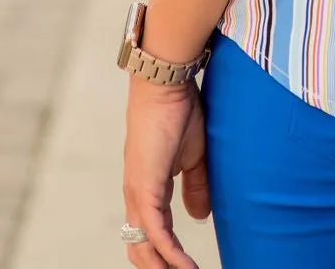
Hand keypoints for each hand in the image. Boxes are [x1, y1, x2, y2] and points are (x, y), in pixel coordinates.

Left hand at [122, 77, 209, 268]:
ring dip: (164, 268)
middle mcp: (136, 195)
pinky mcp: (145, 188)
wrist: (166, 84)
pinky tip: (185, 267)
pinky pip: (155, 233)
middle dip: (158, 268)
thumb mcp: (194, 155)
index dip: (164, 253)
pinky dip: (170, 255)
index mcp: (147, 187)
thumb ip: (195, 186)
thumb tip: (198, 218)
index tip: (184, 267)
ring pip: (143, 246)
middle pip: (139, 247)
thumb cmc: (179, 111)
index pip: (149, 231)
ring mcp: (137, 193)